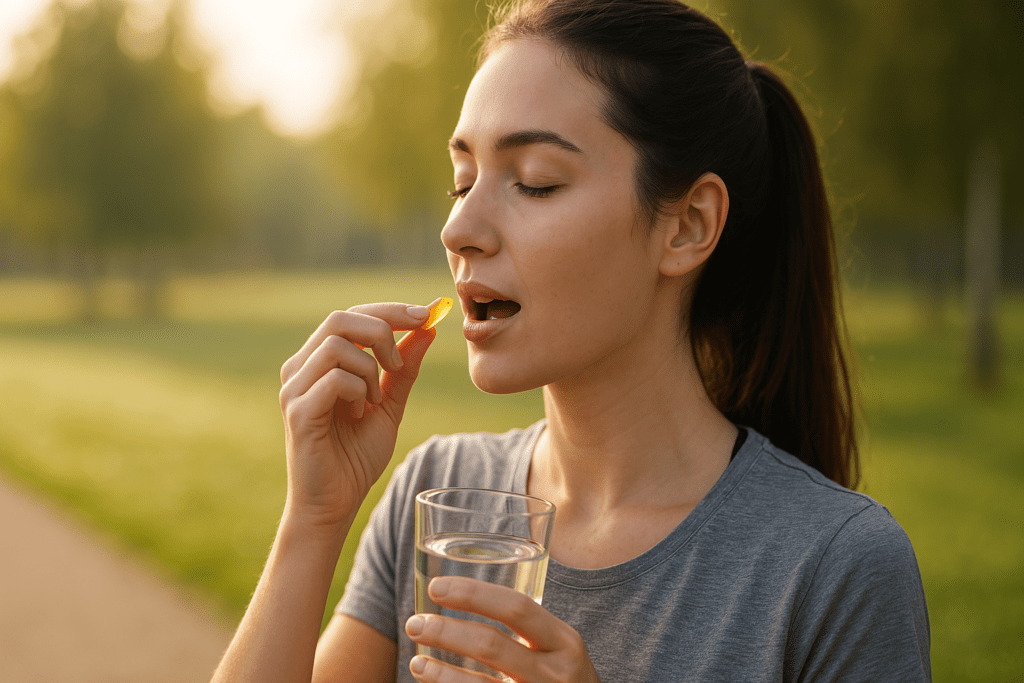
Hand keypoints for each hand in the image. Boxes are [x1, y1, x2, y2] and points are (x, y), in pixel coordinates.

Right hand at [278, 302, 435, 529]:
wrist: (334, 504)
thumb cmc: (355, 456)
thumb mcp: (389, 405)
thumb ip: (404, 368)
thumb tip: (427, 328)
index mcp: (319, 361)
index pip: (352, 315)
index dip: (390, 310)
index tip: (427, 314)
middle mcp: (300, 367)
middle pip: (341, 318)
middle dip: (383, 329)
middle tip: (400, 362)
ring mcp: (294, 388)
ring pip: (339, 345)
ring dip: (371, 369)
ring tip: (373, 400)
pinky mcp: (297, 410)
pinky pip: (336, 378)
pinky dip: (359, 391)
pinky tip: (358, 414)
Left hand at [405, 577, 601, 682]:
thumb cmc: (563, 679)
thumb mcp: (559, 650)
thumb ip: (528, 630)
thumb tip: (463, 599)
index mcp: (564, 641)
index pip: (516, 607)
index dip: (473, 594)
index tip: (436, 587)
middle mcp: (555, 673)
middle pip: (492, 646)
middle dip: (447, 632)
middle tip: (415, 624)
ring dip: (441, 674)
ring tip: (416, 662)